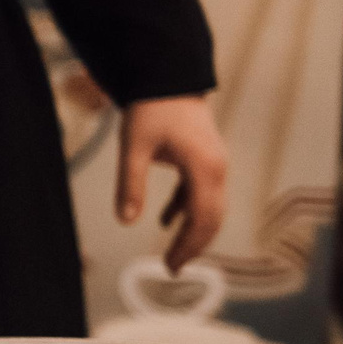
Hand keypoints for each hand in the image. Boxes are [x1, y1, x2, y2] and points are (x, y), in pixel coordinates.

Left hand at [117, 95, 227, 272]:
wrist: (168, 74)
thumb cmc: (151, 107)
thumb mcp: (134, 147)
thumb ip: (130, 184)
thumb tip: (125, 221)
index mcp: (204, 168)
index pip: (202, 219)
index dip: (189, 246)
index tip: (171, 266)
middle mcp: (217, 168)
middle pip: (212, 218)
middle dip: (194, 245)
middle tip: (172, 268)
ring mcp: (214, 163)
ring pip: (209, 207)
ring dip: (191, 230)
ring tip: (172, 254)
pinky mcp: (205, 158)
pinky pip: (200, 192)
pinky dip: (185, 209)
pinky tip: (166, 221)